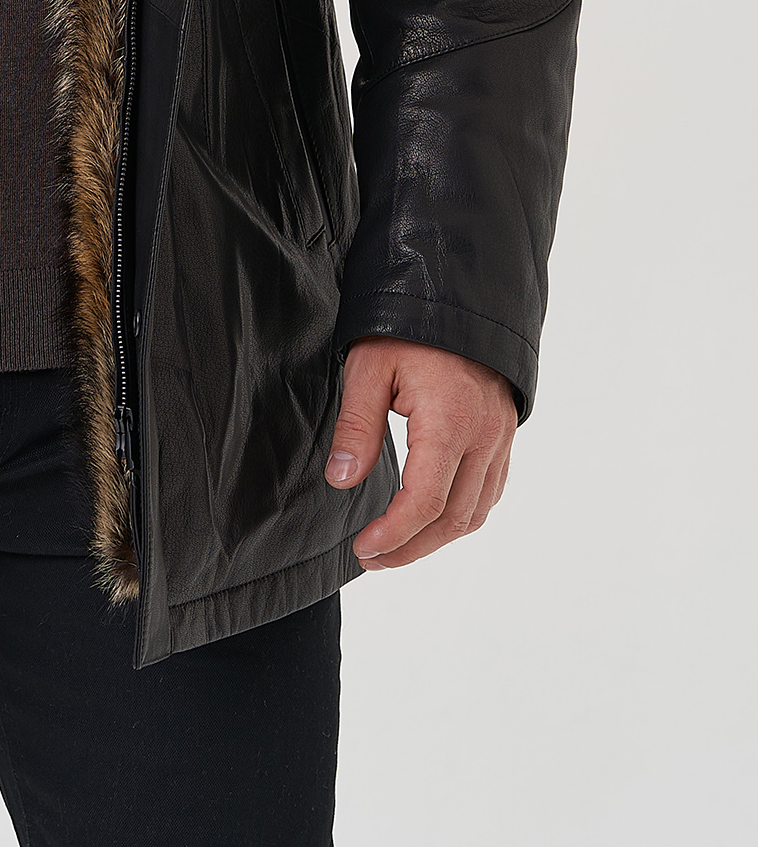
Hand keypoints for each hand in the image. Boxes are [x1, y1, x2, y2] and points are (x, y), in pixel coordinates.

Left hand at [325, 338, 516, 569]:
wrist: (457, 288)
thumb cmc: (409, 325)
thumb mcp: (369, 367)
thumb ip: (357, 427)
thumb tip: (342, 481)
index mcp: (451, 421)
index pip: (425, 501)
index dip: (394, 535)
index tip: (364, 549)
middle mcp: (485, 436)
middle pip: (454, 519)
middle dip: (412, 548)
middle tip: (373, 558)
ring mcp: (500, 437)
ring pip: (477, 512)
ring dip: (438, 539)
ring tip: (397, 547)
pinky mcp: (504, 433)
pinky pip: (491, 491)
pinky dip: (463, 515)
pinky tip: (434, 518)